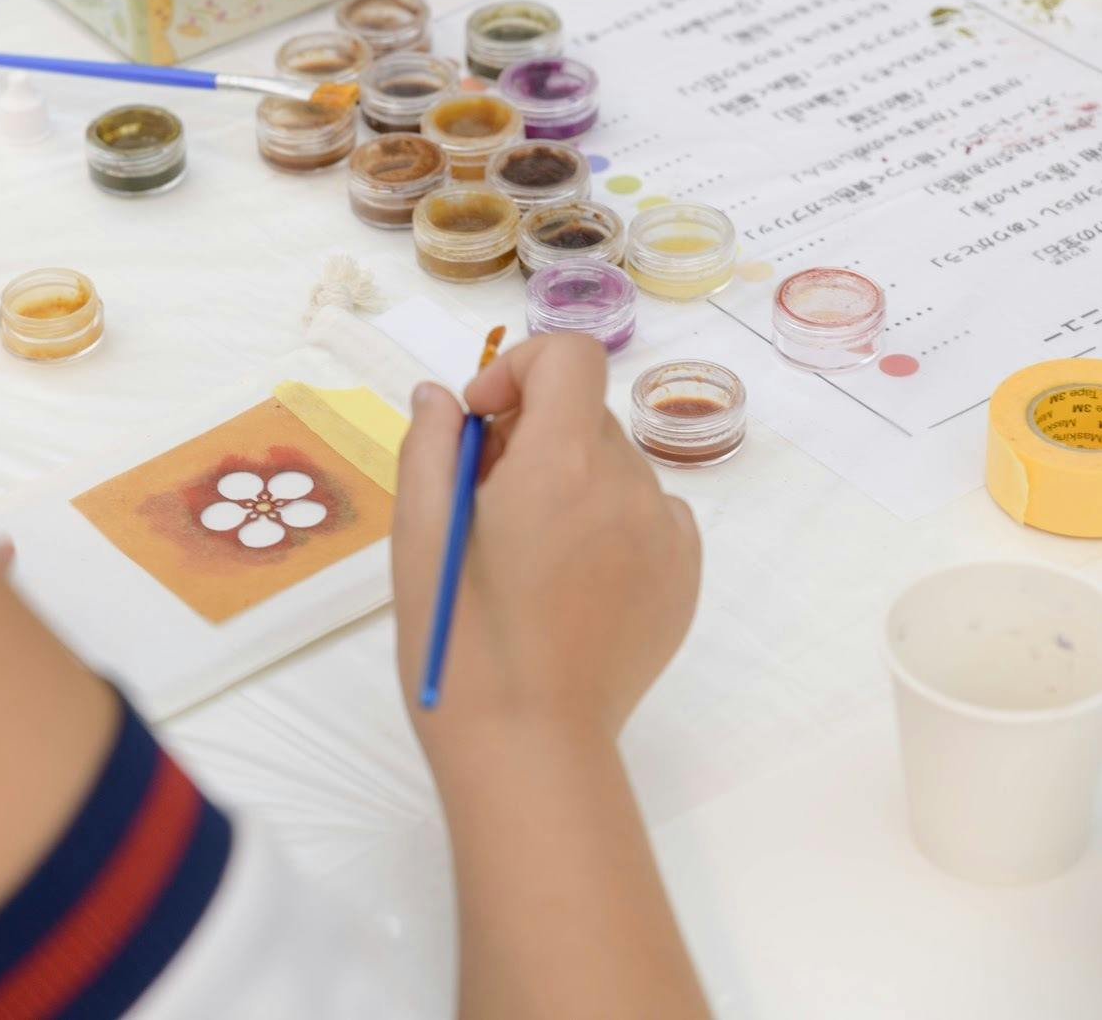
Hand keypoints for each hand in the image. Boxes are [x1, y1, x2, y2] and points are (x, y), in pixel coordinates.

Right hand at [391, 334, 700, 762]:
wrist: (528, 742)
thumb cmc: (459, 639)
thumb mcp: (418, 534)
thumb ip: (428, 445)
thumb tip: (439, 397)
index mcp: (559, 465)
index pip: (570, 358)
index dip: (520, 369)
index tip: (480, 421)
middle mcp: (627, 487)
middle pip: (583, 416)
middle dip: (531, 436)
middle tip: (484, 502)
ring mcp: (666, 535)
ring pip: (612, 467)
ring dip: (569, 481)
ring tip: (526, 554)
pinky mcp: (683, 579)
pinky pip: (647, 516)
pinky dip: (607, 523)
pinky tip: (568, 581)